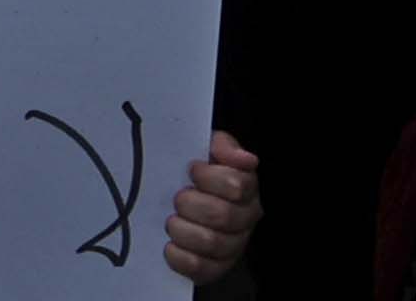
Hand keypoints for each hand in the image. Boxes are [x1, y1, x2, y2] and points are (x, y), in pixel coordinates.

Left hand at [161, 136, 259, 285]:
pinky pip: (201, 269)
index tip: (191, 170)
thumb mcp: (206, 148)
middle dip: (190, 203)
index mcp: (245, 188)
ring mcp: (232, 246)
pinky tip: (169, 245)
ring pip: (211, 243)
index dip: (208, 177)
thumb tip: (245, 158)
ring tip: (171, 220)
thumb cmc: (193, 171)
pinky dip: (180, 257)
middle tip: (177, 197)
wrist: (179, 195)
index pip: (235, 185)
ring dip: (183, 229)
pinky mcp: (214, 268)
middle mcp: (244, 220)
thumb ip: (223, 146)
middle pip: (222, 215)